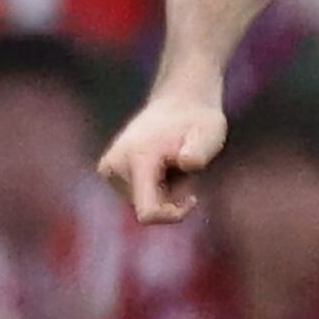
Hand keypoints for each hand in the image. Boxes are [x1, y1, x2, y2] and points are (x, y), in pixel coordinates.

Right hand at [100, 90, 227, 223]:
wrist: (180, 101)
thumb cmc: (198, 120)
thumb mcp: (210, 134)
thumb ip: (200, 152)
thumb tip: (188, 163)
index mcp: (137, 160)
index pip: (147, 213)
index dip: (172, 217)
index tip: (193, 198)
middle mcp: (114, 167)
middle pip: (148, 208)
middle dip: (171, 195)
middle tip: (183, 165)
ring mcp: (108, 170)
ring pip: (143, 202)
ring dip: (164, 189)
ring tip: (172, 162)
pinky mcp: (109, 172)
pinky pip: (138, 194)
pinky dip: (156, 185)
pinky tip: (162, 163)